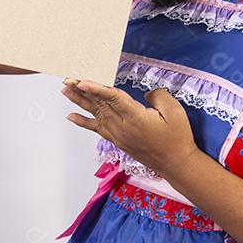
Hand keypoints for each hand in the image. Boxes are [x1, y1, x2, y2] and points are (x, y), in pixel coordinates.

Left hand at [61, 79, 200, 177]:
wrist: (176, 163)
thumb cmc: (177, 137)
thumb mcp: (175, 111)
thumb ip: (158, 96)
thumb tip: (145, 94)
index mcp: (136, 117)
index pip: (113, 98)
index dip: (97, 88)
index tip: (82, 81)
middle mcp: (123, 127)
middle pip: (99, 104)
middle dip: (82, 90)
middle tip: (68, 78)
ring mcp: (118, 134)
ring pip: (95, 114)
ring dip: (79, 101)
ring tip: (65, 90)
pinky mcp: (118, 140)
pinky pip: (96, 128)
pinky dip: (82, 122)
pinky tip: (71, 116)